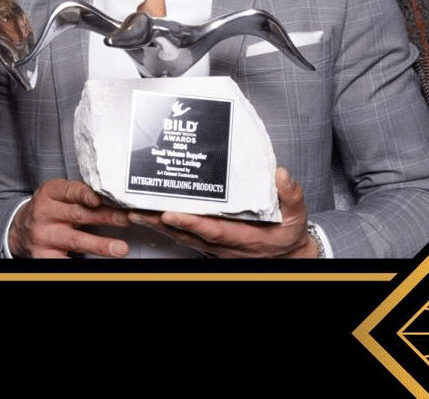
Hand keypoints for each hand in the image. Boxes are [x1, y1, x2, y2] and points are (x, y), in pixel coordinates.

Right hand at [9, 178, 132, 258]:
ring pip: (75, 240)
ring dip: (100, 245)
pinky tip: (99, 264)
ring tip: (120, 248)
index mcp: (49, 193)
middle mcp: (45, 213)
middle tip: (125, 219)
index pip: (69, 191)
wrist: (20, 229)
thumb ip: (79, 194)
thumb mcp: (58, 195)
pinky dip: (83, 263)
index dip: (85, 194)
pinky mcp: (43, 255)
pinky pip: (65, 260)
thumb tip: (114, 196)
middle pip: (78, 215)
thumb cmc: (48, 209)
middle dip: (104, 217)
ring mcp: (43, 236)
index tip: (100, 198)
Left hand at [127, 167, 316, 258]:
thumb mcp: (297, 215)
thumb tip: (281, 174)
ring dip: (155, 224)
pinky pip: (181, 235)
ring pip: (179, 235)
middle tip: (136, 210)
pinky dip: (162, 226)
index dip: (191, 222)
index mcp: (244, 237)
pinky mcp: (207, 241)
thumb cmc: (287, 233)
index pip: (213, 229)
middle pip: (186, 233)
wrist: (287, 254)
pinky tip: (146, 215)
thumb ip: (290, 196)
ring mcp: (213, 244)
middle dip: (160, 222)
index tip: (171, 212)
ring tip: (131, 211)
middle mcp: (223, 243)